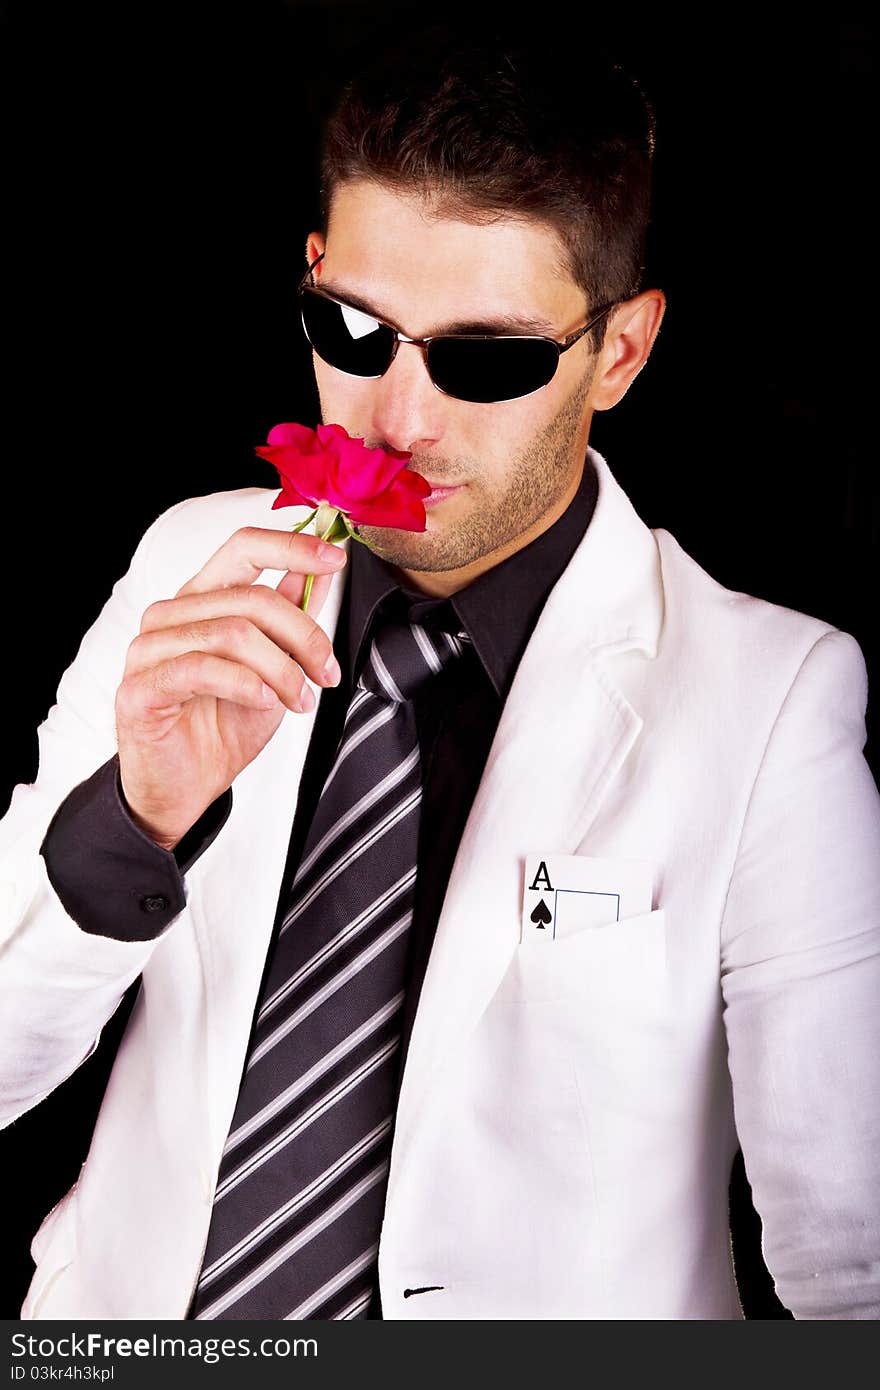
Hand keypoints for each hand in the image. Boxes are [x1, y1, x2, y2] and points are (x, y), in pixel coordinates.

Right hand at [114, 527, 346, 850]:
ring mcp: (149, 649)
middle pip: (251, 598)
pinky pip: (202, 669)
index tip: (335, 557)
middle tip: (328, 673)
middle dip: (304, 637)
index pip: (243, 548)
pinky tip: (266, 702)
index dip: (291, 546)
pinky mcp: (140, 687)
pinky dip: (246, 685)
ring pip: (232, 633)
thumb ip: (291, 618)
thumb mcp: (274, 667)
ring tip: (301, 701)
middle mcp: (171, 615)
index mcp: (201, 600)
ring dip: (281, 670)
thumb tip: (322, 571)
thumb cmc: (224, 726)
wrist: (189, 788)